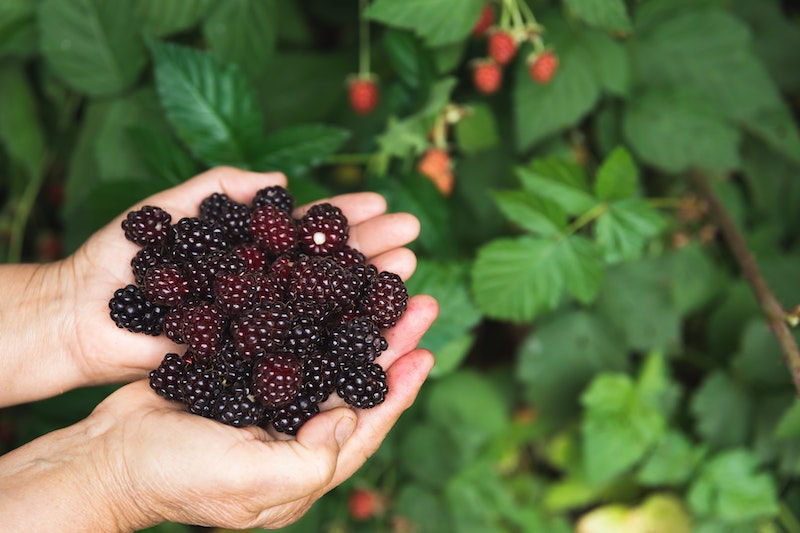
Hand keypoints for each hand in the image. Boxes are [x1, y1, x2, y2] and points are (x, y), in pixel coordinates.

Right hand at [0, 292, 437, 530]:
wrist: (109, 456)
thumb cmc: (178, 478)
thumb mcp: (251, 482)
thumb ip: (311, 458)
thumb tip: (352, 415)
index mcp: (307, 463)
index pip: (368, 422)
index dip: (399, 387)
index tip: (425, 348)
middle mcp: (296, 428)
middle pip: (354, 379)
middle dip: (387, 339)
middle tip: (418, 298)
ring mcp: (269, 399)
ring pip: (325, 351)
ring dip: (354, 317)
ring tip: (381, 281)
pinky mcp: (244, 372)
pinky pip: (286, 338)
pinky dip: (307, 312)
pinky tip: (321, 284)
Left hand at [7, 166, 421, 403]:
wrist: (81, 315)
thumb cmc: (119, 259)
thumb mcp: (168, 210)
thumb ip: (220, 188)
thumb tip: (283, 180)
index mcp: (250, 251)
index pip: (307, 231)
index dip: (344, 216)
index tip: (383, 201)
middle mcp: (265, 287)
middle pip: (326, 268)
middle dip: (371, 249)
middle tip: (413, 236)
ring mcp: (261, 325)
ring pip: (322, 307)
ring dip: (366, 290)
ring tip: (407, 272)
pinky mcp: (250, 361)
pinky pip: (298, 351)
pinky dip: (336, 341)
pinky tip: (372, 332)